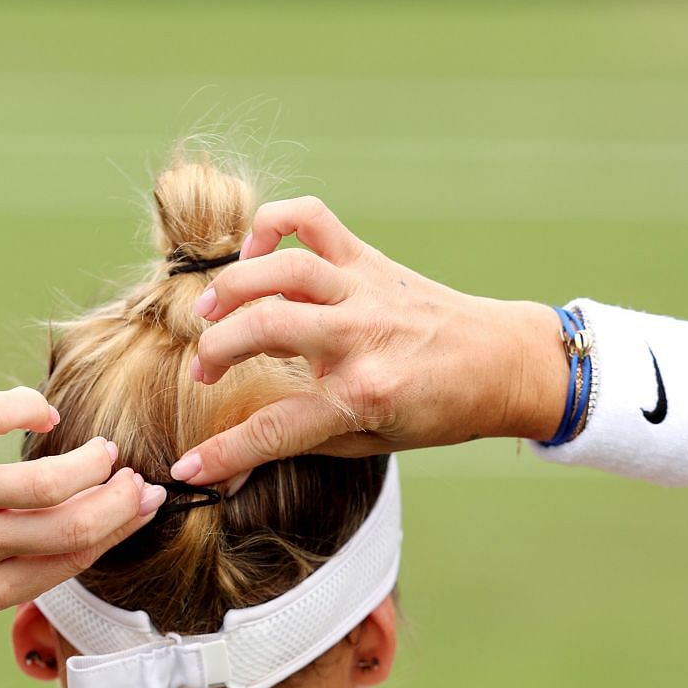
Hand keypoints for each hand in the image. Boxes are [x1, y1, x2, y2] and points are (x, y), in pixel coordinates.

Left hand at [0, 387, 163, 613]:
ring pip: (47, 483)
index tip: (142, 503)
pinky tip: (42, 413)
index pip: (69, 560)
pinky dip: (32, 409)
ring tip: (99, 450)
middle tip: (133, 477)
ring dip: (90, 461)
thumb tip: (100, 524)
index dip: (118, 530)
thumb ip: (16, 554)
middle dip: (119, 500)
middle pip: (70, 527)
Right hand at [174, 197, 562, 487]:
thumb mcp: (370, 442)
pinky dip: (272, 224)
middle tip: (203, 374)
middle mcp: (362, 338)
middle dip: (215, 352)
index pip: (275, 429)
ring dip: (232, 289)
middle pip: (265, 330)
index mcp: (364, 396)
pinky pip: (312, 220)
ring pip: (283, 271)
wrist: (499, 363)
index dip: (223, 454)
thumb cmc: (435, 411)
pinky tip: (253, 252)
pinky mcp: (369, 259)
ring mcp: (365, 291)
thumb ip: (301, 441)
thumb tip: (234, 465)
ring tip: (210, 312)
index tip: (187, 468)